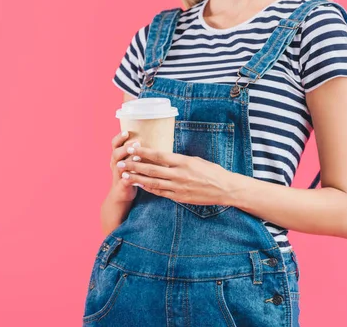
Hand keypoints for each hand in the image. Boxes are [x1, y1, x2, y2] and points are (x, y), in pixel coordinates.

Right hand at [109, 130, 143, 201]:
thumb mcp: (129, 160)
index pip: (114, 144)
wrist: (121, 193)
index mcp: (117, 156)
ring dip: (129, 161)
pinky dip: (131, 177)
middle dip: (125, 148)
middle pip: (116, 153)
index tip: (127, 132)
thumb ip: (135, 150)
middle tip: (136, 143)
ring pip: (119, 166)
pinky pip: (125, 180)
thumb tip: (150, 137)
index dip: (119, 137)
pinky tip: (139, 174)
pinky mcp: (122, 185)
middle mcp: (115, 164)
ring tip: (138, 157)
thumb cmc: (129, 173)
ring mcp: (117, 174)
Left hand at [116, 144, 235, 205]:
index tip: (131, 148)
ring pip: (153, 183)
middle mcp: (179, 174)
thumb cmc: (211, 171)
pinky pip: (160, 193)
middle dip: (134, 166)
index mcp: (183, 161)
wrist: (225, 189)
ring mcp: (178, 187)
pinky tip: (140, 185)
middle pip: (152, 169)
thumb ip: (178, 159)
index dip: (143, 152)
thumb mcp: (195, 160)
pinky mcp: (179, 197)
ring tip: (125, 176)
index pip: (159, 155)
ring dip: (138, 179)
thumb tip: (163, 155)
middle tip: (121, 163)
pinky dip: (149, 189)